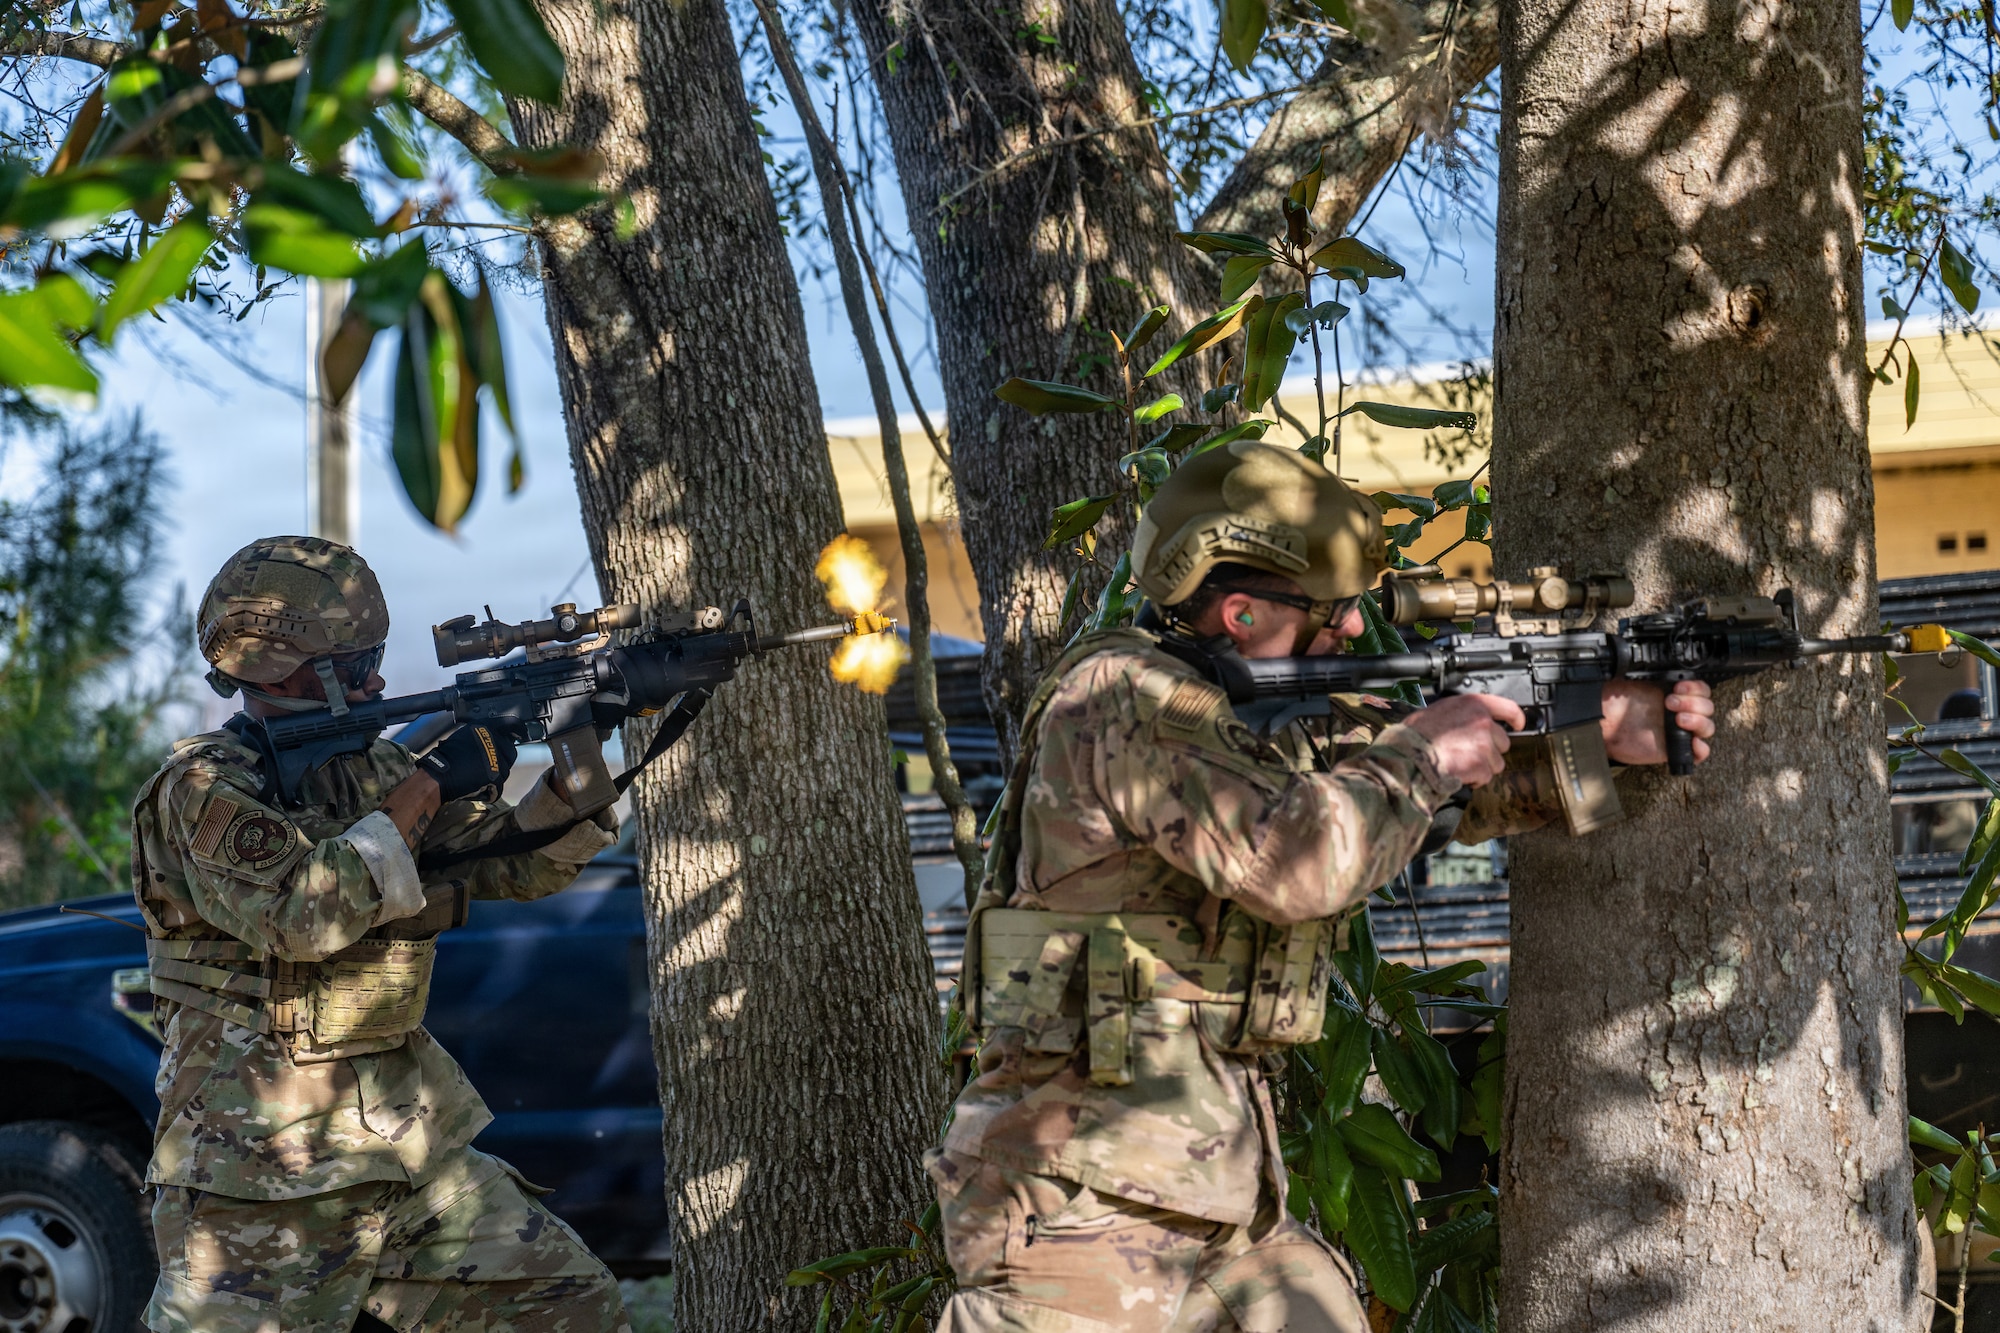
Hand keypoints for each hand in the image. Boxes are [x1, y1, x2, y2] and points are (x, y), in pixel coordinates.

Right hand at [420, 724, 518, 801]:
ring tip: (479, 775)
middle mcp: (493, 741)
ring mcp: (496, 758)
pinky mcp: (496, 774)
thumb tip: (497, 736)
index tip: (521, 733)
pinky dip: (492, 788)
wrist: (439, 775)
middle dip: (503, 758)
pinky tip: (481, 786)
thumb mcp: (465, 735)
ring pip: (506, 769)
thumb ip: (483, 735)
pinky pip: (500, 784)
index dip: (518, 730)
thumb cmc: (446, 756)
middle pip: (510, 751)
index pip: (511, 725)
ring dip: (496, 774)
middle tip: (490, 763)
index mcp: (485, 728)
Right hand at [1404, 693, 1525, 787]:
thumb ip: (1462, 714)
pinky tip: (1458, 773)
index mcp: (1473, 705)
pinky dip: (1474, 779)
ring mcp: (1484, 745)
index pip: (1508, 708)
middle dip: (1489, 750)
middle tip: (1467, 753)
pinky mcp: (1481, 765)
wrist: (1408, 756)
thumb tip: (1470, 722)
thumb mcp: (1439, 710)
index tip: (1518, 725)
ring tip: (1459, 764)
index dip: (1516, 718)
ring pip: (1496, 762)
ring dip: (1482, 767)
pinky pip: (1486, 777)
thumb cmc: (1415, 735)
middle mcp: (1483, 722)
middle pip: (1502, 742)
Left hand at [1600, 680, 1715, 765]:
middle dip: (1694, 703)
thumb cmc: (1616, 702)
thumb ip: (1646, 669)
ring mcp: (1680, 731)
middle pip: (1708, 707)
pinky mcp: (1674, 749)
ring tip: (1679, 720)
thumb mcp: (1631, 679)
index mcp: (1675, 693)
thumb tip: (1650, 658)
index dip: (1695, 687)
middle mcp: (1681, 711)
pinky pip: (1699, 753)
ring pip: (1707, 727)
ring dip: (1699, 722)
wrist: (1604, 725)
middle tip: (1669, 703)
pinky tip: (1692, 743)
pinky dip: (1701, 749)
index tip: (1678, 686)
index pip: (1701, 689)